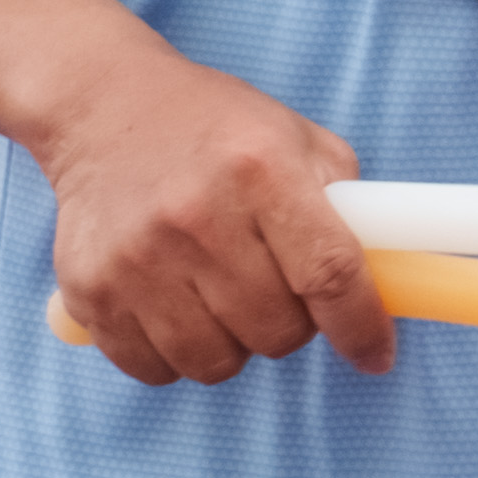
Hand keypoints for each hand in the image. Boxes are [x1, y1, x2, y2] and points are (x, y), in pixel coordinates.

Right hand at [31, 47, 387, 384]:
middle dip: (293, 328)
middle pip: (275, 330)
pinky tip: (178, 310)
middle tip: (280, 295)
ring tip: (226, 299)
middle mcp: (197, 215)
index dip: (361, 327)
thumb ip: (347, 207)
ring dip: (235, 346)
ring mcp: (137, 257)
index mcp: (262, 170)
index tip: (376, 355)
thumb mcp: (297, 140)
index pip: (330, 272)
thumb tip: (388, 283)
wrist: (105, 108)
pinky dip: (177, 357)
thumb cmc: (217, 130)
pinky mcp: (90, 290)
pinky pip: (153, 369)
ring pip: (215, 362)